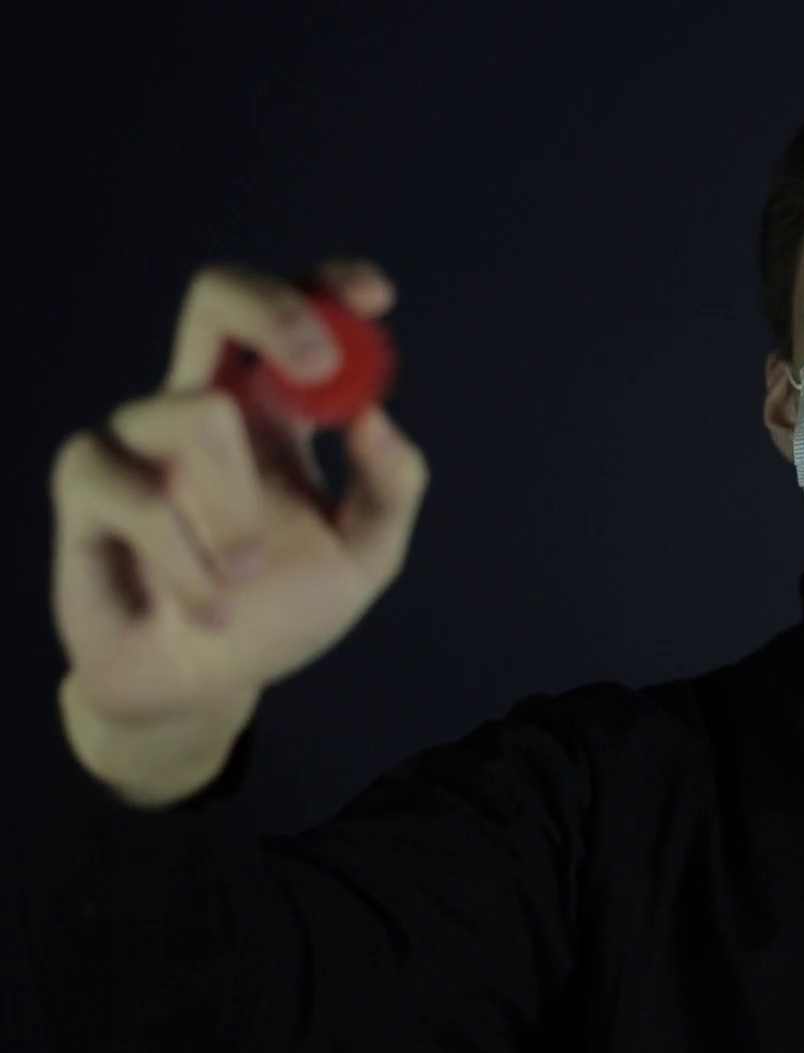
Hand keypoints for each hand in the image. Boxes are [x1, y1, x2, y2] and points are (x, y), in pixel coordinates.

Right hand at [49, 259, 428, 762]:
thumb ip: (391, 489)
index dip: (330, 288)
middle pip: (215, 298)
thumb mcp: (364, 556)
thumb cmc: (283, 608)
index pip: (294, 315)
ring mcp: (137, 439)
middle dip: (275, 312)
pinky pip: (141, 498)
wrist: (207, 686)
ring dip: (239, 509)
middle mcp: (202, 404)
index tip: (377, 296)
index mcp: (273, 408)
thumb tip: (377, 419)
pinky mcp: (85, 489)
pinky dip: (192, 564)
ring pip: (196, 412)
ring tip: (250, 576)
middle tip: (320, 367)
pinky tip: (212, 609)